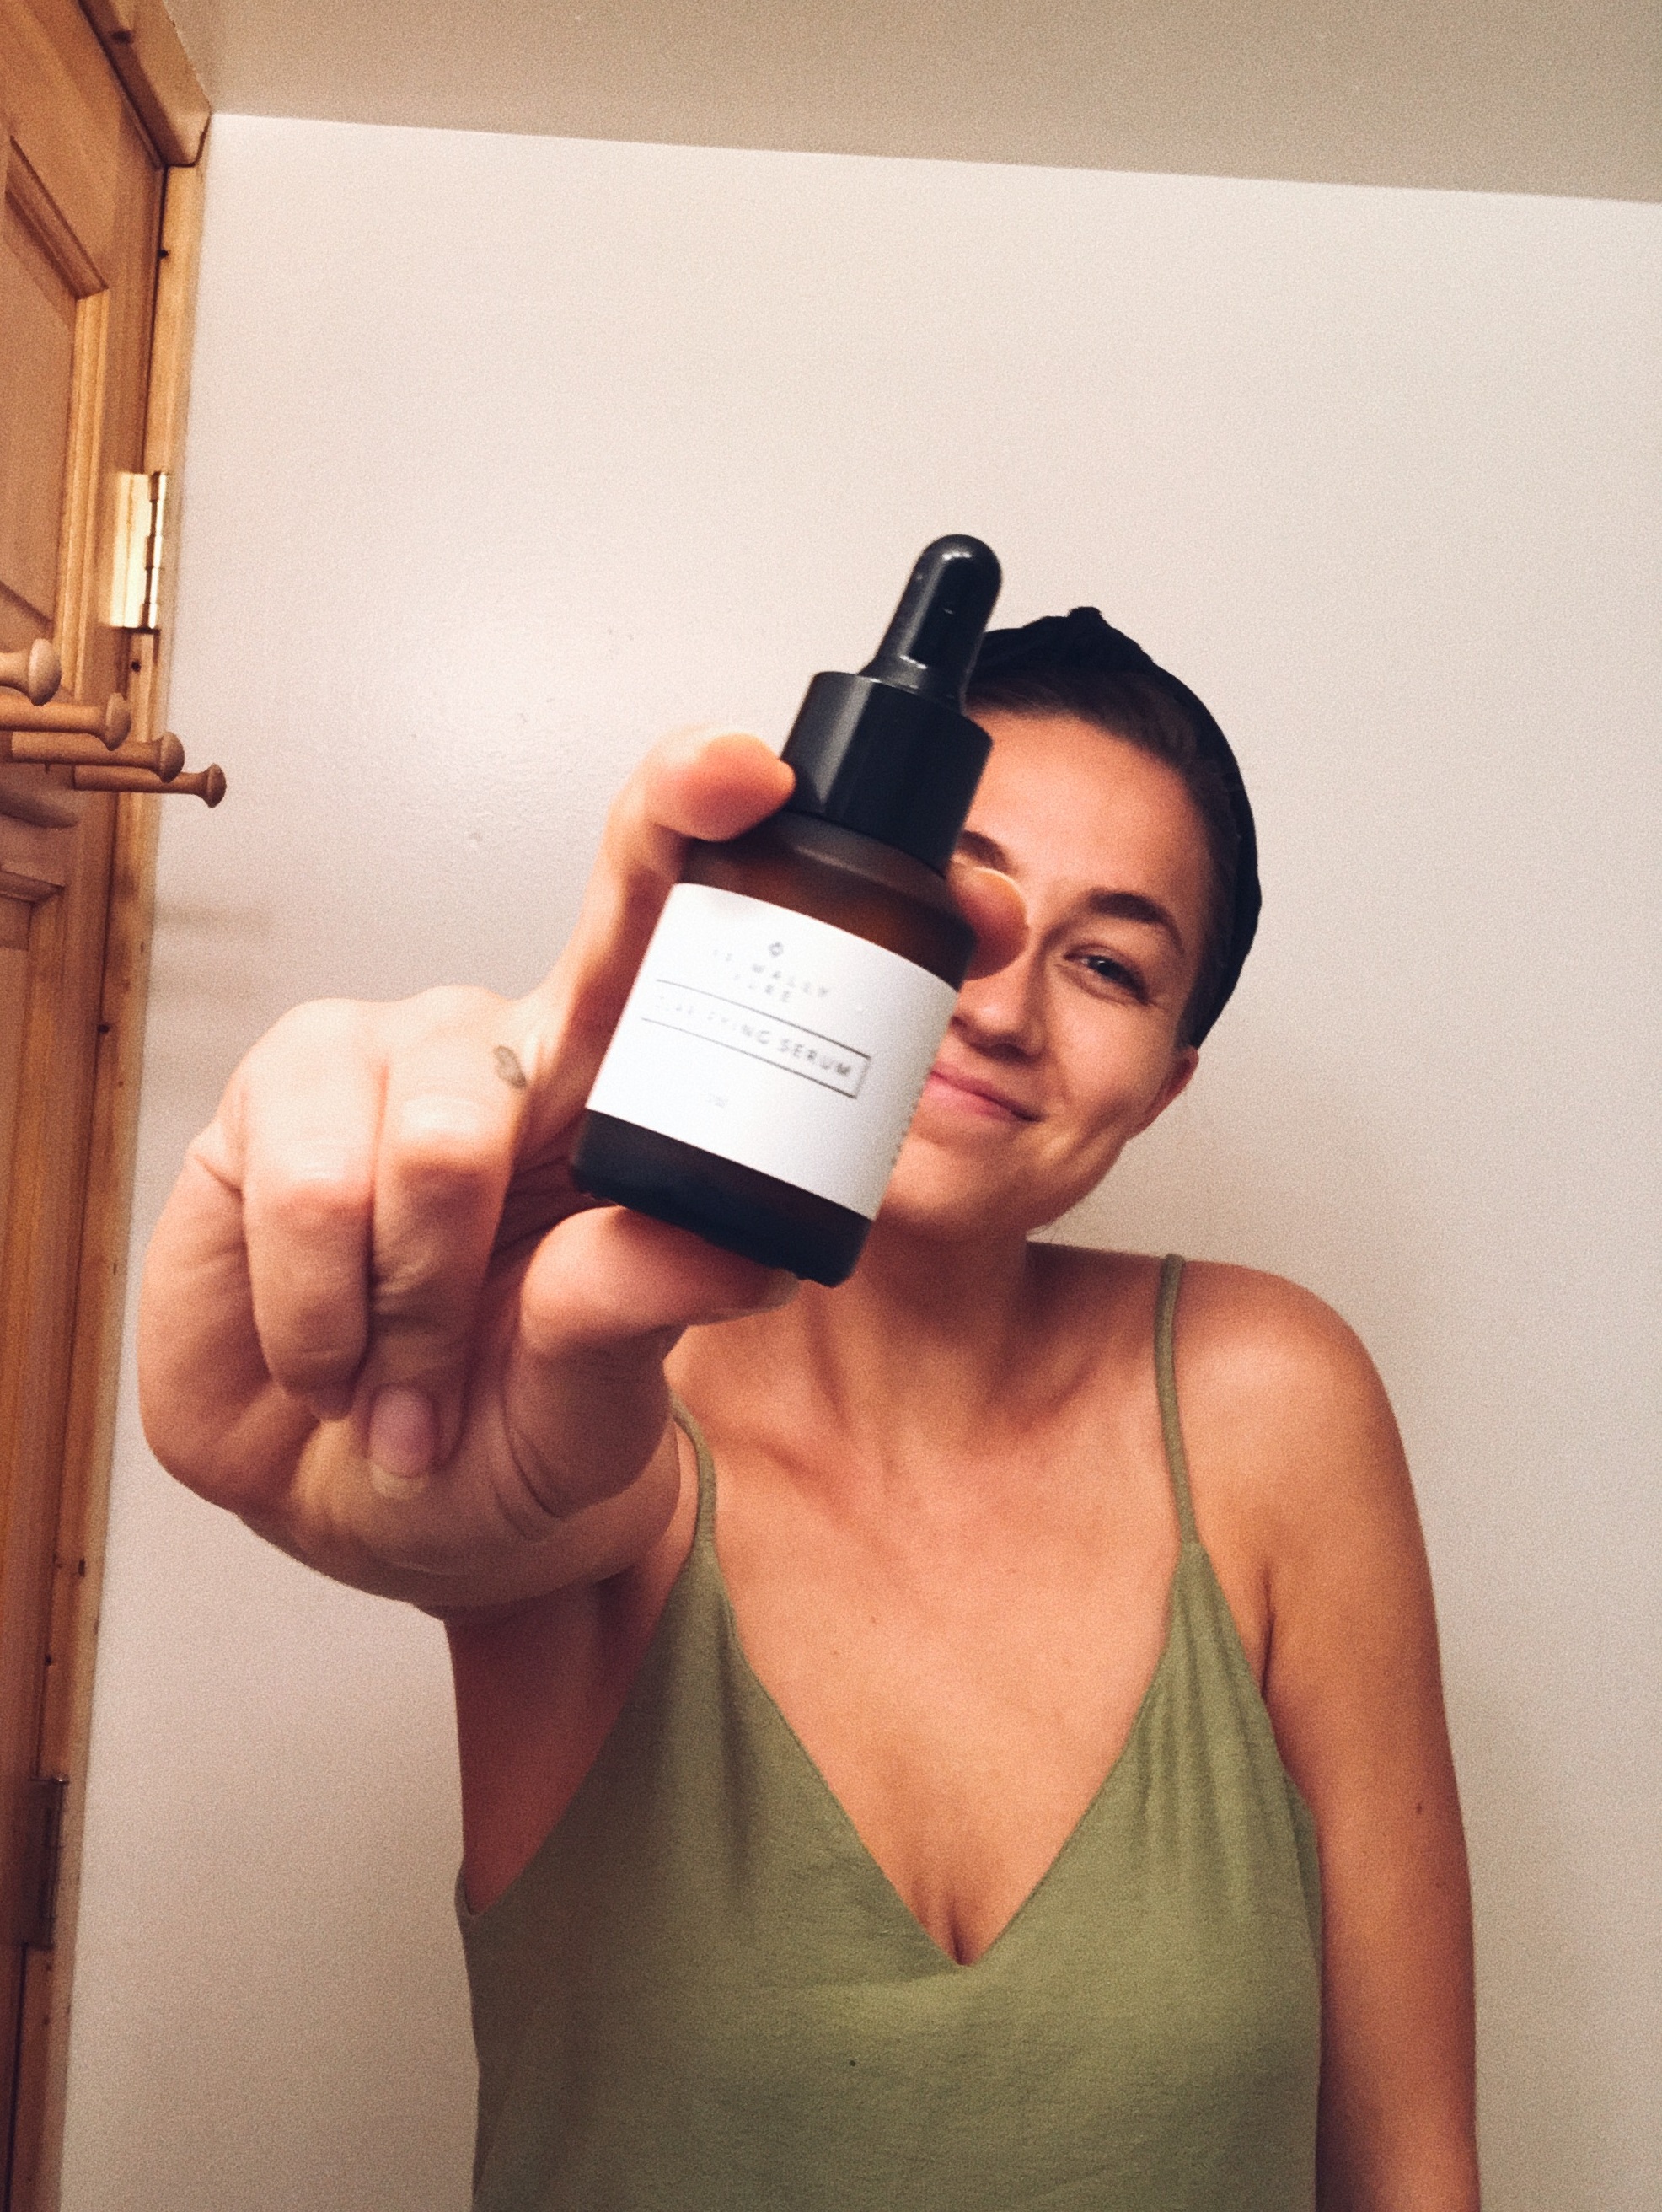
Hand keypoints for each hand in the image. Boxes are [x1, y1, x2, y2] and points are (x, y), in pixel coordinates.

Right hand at [139, 728, 1025, 1607]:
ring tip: (411, 1376)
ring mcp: (390, 1060)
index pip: (675, 921)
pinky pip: (310, 1191)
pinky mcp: (273, 1097)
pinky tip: (337, 1355)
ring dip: (419, 1307)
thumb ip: (641, 1306)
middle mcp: (516, 1049)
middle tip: (495, 1307)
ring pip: (435, 1142)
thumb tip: (725, 1242)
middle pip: (554, 962)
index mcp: (627, 1094)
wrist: (357, 1498)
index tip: (757, 773)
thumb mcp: (595, 1401)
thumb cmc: (505, 1427)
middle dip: (550, 1100)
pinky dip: (328, 1315)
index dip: (707, 823)